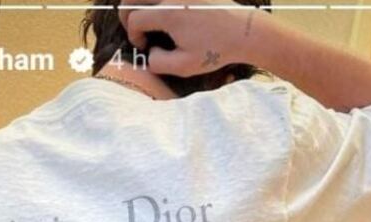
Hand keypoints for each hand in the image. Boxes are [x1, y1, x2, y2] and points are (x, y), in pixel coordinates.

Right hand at [118, 0, 259, 76]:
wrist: (243, 30)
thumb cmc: (215, 50)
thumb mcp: (185, 66)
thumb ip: (159, 63)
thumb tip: (149, 51)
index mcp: (169, 13)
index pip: (135, 19)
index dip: (133, 35)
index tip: (143, 45)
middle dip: (126, 12)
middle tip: (134, 26)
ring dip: (138, 2)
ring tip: (144, 16)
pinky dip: (155, 0)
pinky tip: (160, 10)